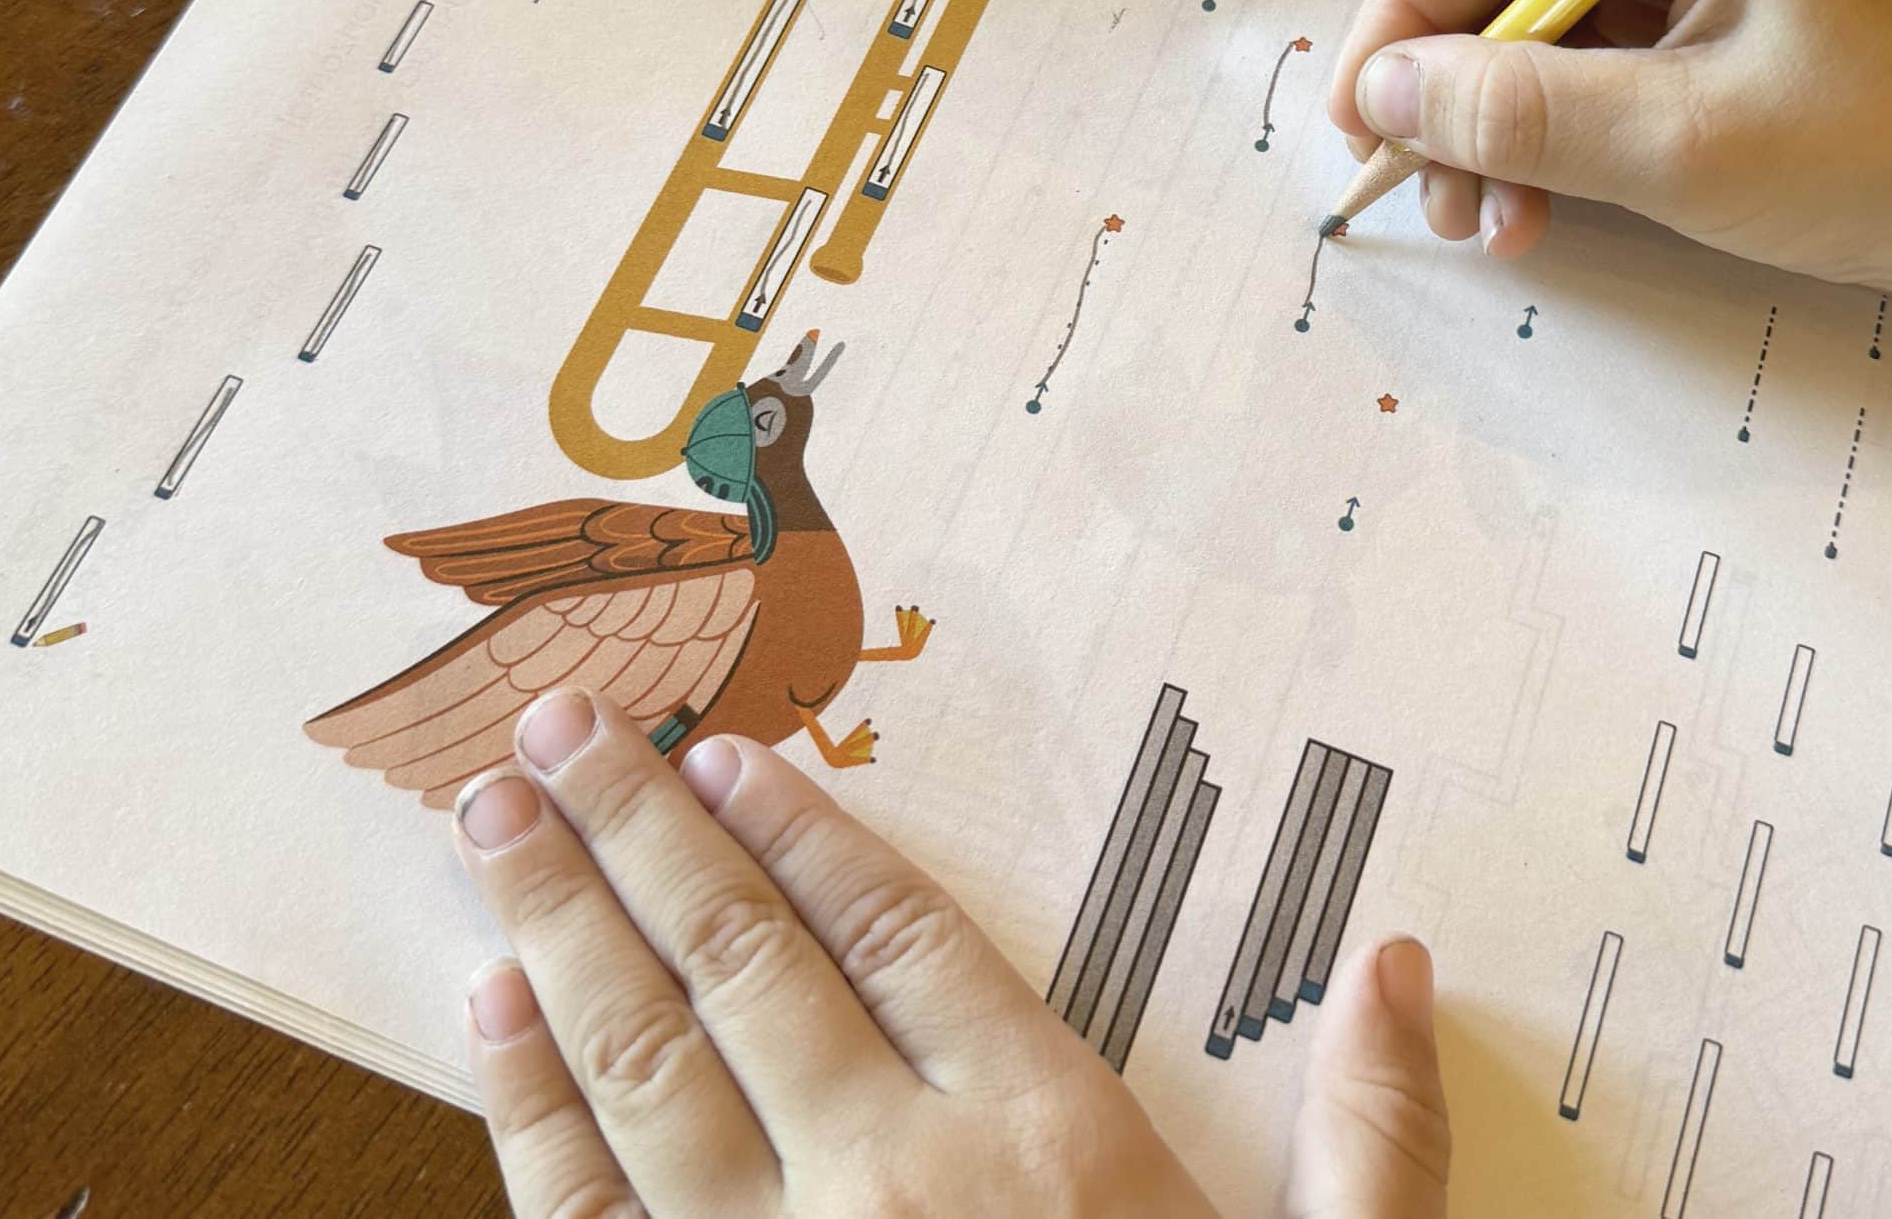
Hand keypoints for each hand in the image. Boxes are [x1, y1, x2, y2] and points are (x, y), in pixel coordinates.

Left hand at [450, 688, 1451, 1216]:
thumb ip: (1377, 1136)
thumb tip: (1400, 963)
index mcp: (1046, 1147)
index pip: (905, 938)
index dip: (811, 831)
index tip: (730, 751)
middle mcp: (895, 1184)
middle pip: (745, 964)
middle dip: (640, 831)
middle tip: (559, 722)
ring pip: (645, 1065)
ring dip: (561, 923)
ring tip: (495, 809)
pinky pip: (586, 1218)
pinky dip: (529, 1108)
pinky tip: (491, 1009)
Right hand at [1326, 0, 1891, 311]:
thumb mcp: (1680, 143)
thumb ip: (1521, 112)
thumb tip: (1387, 93)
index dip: (1404, 20)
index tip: (1358, 121)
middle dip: (1453, 89)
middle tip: (1422, 197)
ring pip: (1549, 27)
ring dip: (1500, 128)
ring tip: (1489, 226)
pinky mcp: (1730, 15)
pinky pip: (1605, 61)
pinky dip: (1560, 137)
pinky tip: (1544, 211)